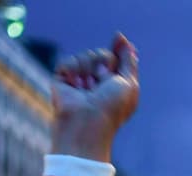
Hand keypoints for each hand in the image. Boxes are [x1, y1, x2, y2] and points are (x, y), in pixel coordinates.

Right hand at [51, 33, 139, 160]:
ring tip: (88, 88)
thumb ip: (128, 61)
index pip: (114, 59)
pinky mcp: (62, 79)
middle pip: (101, 54)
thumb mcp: (129, 84)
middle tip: (103, 80)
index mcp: (113, 85)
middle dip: (105, 62)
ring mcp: (79, 80)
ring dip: (91, 69)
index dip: (117, 49)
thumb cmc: (112, 108)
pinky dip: (74, 71)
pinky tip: (75, 86)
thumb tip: (123, 39)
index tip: (118, 38)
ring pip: (86, 56)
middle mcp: (96, 82)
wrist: (87, 122)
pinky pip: (69, 61)